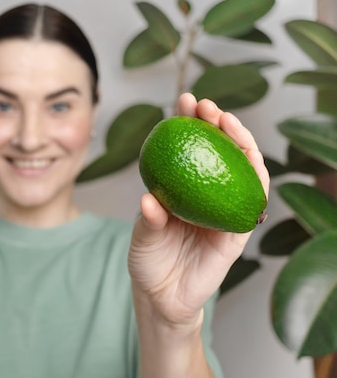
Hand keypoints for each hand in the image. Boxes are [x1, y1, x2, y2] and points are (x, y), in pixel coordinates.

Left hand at [128, 93, 269, 326]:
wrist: (161, 296)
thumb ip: (148, 220)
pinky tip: (247, 159)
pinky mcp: (239, 230)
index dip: (190, 122)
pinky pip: (254, 201)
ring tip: (226, 121)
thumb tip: (150, 200)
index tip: (184, 101)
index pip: (189, 146)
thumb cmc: (148, 260)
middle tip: (206, 105)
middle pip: (220, 149)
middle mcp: (207, 191)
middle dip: (217, 122)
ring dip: (240, 141)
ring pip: (244, 168)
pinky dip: (255, 178)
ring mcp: (226, 208)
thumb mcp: (142, 236)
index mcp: (183, 186)